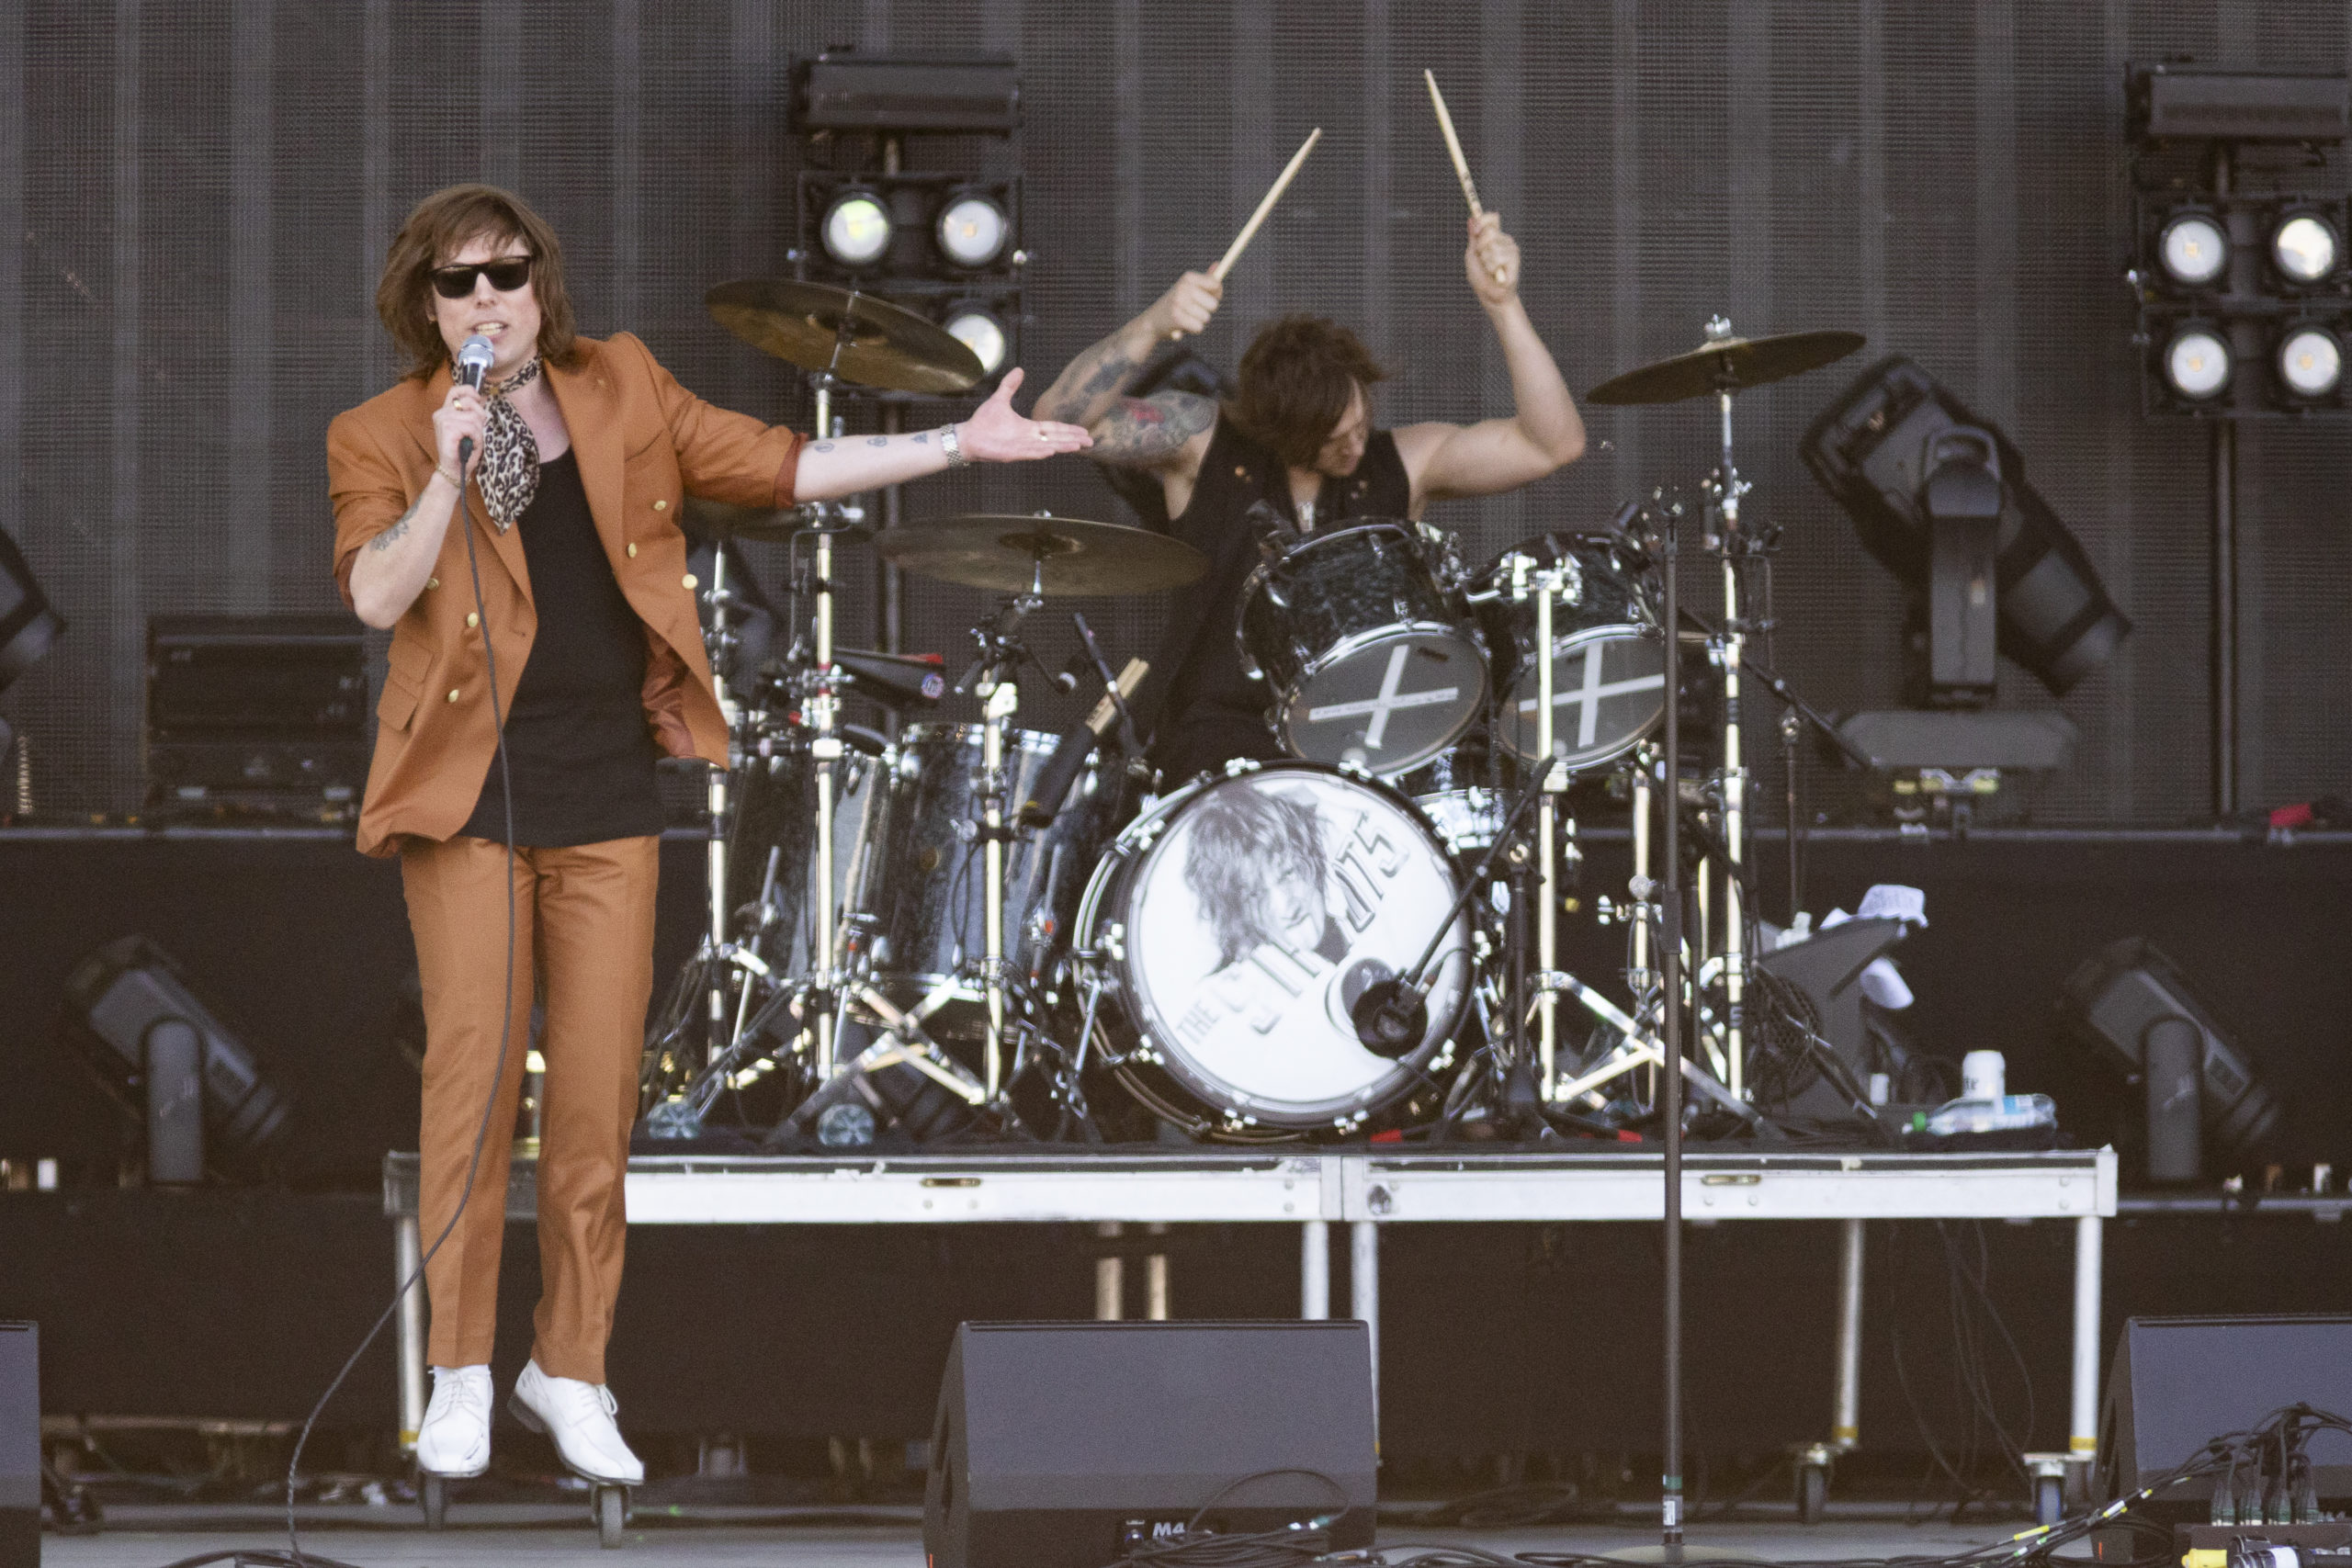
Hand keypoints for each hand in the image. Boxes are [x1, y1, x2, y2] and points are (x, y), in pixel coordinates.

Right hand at [431, 382, 489, 483]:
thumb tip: (481, 399)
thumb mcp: (470, 428)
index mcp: (445, 411)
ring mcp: (443, 419)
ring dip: (478, 432)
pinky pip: (471, 427)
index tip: (478, 399)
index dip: (469, 391)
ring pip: (474, 417)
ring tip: (471, 442)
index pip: (456, 391)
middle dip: (480, 418)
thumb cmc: (464, 451)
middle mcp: (441, 413)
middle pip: (470, 403)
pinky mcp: (447, 428)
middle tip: (475, 433)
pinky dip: (476, 438)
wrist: (455, 470)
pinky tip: (470, 445)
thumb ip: (472, 413)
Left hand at [957, 368, 1094, 461]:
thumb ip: (1010, 386)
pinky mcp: (1011, 454)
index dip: (1069, 430)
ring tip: (1077, 447)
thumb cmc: (983, 422)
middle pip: (1056, 440)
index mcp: (1028, 429)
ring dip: (1062, 447)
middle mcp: (1028, 439)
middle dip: (1073, 440)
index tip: (1084, 432)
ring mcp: (1021, 448)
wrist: (968, 436)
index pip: (1053, 429)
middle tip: (1091, 442)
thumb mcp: (1000, 399)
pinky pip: (1028, 453)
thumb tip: (1019, 369)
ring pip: (1046, 448)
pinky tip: (1050, 451)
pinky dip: (1039, 452)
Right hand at [1145, 270, 1223, 340]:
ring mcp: (1179, 302)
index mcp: (1188, 278)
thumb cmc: (1176, 304)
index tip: (1206, 298)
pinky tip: (1182, 326)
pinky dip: (1193, 329)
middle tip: (1192, 310)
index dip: (1215, 295)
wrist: (1152, 321)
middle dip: (1207, 311)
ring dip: (1198, 321)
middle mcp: (1183, 287)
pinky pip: (1199, 327)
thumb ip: (1206, 279)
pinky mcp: (1177, 318)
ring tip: (1185, 317)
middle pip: (1213, 304)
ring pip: (1206, 318)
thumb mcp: (1189, 288)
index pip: (1215, 284)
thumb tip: (1218, 264)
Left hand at [1466, 212, 1519, 307]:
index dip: (1482, 220)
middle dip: (1480, 246)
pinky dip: (1491, 268)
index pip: (1491, 219)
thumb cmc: (1480, 277)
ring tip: (1489, 269)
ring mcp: (1511, 249)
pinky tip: (1496, 273)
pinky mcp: (1515, 259)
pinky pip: (1497, 257)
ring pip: (1492, 246)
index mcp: (1495, 237)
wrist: (1489, 295)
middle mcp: (1505, 240)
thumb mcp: (1472, 254)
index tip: (1475, 230)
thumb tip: (1471, 219)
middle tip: (1482, 258)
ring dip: (1485, 260)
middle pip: (1489, 231)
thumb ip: (1473, 237)